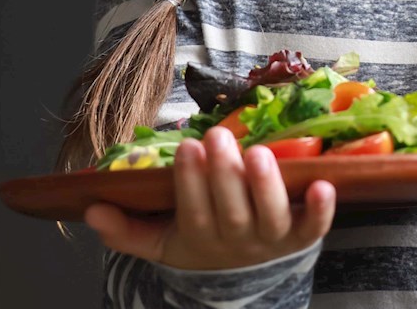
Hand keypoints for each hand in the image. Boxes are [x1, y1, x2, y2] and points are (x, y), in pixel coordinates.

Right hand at [84, 127, 335, 270]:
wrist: (240, 279)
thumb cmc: (199, 244)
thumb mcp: (159, 242)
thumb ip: (124, 231)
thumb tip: (91, 210)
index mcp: (201, 239)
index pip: (194, 212)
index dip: (191, 182)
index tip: (188, 148)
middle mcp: (238, 241)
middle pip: (232, 212)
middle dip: (224, 174)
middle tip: (218, 137)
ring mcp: (272, 240)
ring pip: (271, 217)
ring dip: (266, 186)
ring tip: (259, 152)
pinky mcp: (303, 237)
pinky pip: (314, 228)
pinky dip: (321, 210)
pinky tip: (324, 184)